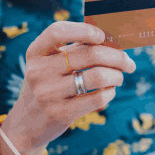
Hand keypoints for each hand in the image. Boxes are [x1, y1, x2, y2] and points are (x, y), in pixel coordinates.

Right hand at [0, 21, 136, 154]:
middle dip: (117, 57)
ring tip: (119, 77)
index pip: (57, 31)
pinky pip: (98, 98)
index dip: (84, 30)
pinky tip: (109, 91)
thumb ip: (75, 49)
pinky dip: (110, 92)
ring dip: (117, 75)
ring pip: (98, 76)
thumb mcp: (50, 64)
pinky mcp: (60, 113)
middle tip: (128, 62)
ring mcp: (48, 94)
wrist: (27, 124)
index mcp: (35, 53)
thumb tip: (112, 40)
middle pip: (90, 54)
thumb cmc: (48, 85)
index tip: (102, 36)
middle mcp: (38, 71)